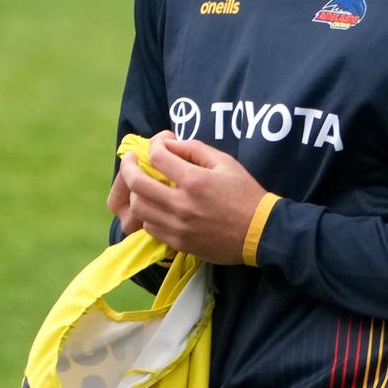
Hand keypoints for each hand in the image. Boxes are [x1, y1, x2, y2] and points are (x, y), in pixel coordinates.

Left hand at [117, 134, 267, 263]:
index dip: (153, 146)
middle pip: (137, 184)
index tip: (157, 145)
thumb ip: (195, 149)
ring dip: (137, 193)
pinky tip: (156, 206)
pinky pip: (150, 227)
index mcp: (194, 180)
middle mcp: (181, 204)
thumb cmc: (245, 193)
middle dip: (128, 167)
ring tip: (142, 185)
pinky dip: (148, 214)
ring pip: (139, 208)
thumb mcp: (225, 162)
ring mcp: (177, 226)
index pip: (158, 157)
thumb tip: (170, 144)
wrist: (259, 232)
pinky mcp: (178, 242)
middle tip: (130, 161)